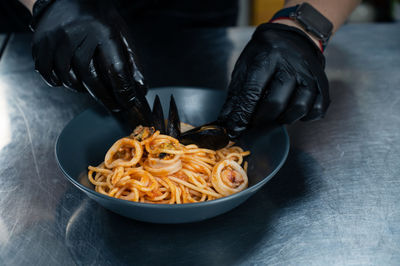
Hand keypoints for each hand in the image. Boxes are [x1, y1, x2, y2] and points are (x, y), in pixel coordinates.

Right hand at [31, 0, 145, 111]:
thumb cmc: (100, 19)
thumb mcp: (121, 35)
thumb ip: (132, 62)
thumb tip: (140, 88)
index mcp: (102, 32)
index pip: (115, 69)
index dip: (123, 90)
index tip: (128, 102)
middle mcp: (77, 35)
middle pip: (90, 78)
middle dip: (105, 97)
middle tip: (114, 106)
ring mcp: (56, 39)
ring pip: (68, 78)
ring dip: (82, 89)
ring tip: (91, 88)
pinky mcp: (41, 42)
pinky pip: (47, 72)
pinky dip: (58, 81)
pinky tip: (68, 80)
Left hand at [218, 23, 329, 137]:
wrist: (294, 34)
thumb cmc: (266, 53)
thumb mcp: (245, 67)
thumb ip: (236, 96)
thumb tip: (227, 122)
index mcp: (268, 56)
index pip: (253, 92)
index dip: (242, 115)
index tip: (235, 129)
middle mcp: (292, 64)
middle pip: (276, 103)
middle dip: (261, 120)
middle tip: (253, 123)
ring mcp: (309, 74)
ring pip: (298, 108)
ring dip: (283, 119)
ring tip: (274, 115)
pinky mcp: (322, 83)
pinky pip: (317, 109)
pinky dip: (304, 117)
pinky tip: (292, 111)